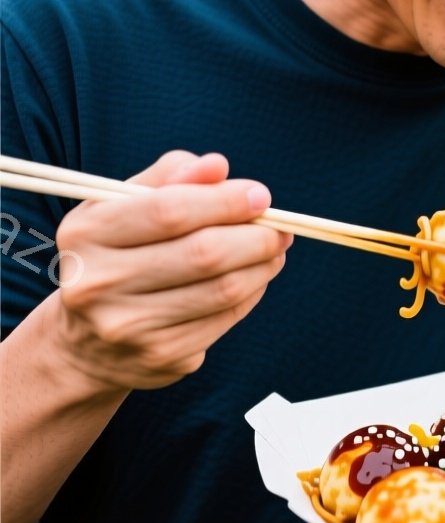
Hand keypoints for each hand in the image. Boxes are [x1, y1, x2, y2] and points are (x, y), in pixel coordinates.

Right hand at [48, 151, 291, 391]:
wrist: (87, 344)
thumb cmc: (117, 256)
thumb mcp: (122, 208)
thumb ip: (168, 179)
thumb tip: (216, 166)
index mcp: (87, 235)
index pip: (169, 211)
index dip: (225, 201)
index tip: (260, 195)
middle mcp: (98, 284)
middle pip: (205, 254)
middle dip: (256, 236)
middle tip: (280, 226)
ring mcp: (129, 327)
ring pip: (224, 289)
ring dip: (263, 265)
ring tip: (275, 248)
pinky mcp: (161, 356)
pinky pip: (226, 318)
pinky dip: (252, 293)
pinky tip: (255, 278)